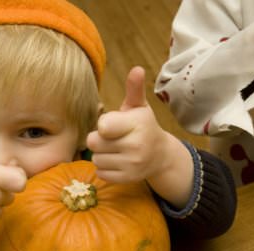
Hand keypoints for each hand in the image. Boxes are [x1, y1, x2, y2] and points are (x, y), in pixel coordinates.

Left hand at [87, 66, 172, 182]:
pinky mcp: (127, 179)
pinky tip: (117, 161)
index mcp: (137, 124)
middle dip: (99, 139)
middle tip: (113, 137)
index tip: (113, 125)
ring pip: (96, 159)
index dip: (103, 125)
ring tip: (115, 149)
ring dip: (101, 154)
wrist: (160, 155)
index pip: (102, 126)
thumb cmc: (143, 126)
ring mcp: (132, 165)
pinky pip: (101, 172)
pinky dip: (105, 168)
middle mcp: (136, 146)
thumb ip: (134, 89)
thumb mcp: (139, 107)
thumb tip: (137, 69)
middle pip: (93, 142)